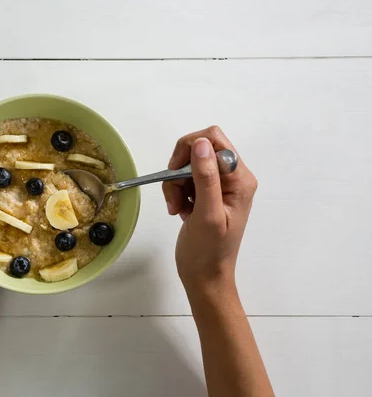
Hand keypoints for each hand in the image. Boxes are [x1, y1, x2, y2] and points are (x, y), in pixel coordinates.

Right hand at [162, 126, 257, 294]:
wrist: (205, 276)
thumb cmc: (209, 251)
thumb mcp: (208, 215)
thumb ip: (206, 178)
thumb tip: (201, 143)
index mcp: (240, 179)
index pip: (213, 140)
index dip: (190, 150)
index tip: (175, 173)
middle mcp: (233, 177)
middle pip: (199, 149)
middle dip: (180, 170)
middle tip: (174, 194)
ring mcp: (219, 185)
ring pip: (187, 165)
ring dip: (175, 184)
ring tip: (177, 208)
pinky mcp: (205, 194)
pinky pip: (184, 179)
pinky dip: (176, 192)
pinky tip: (180, 211)